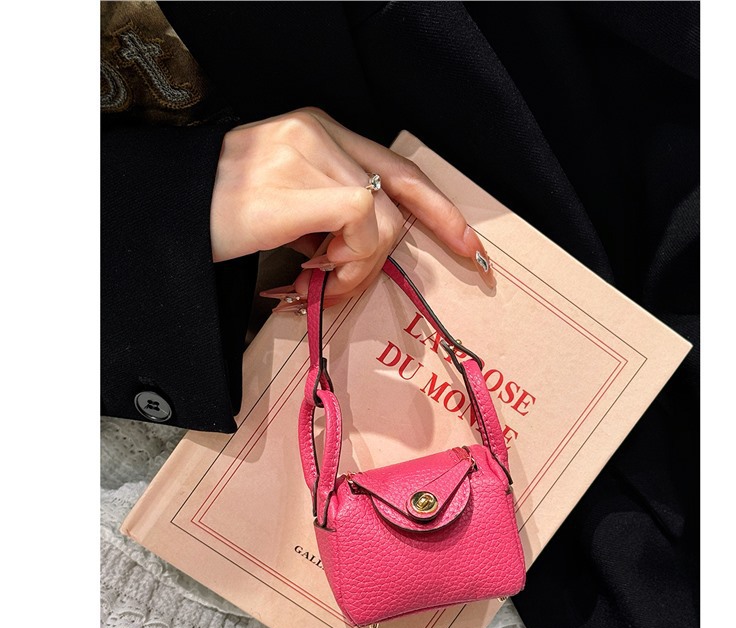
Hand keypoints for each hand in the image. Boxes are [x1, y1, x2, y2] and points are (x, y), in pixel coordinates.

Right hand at [209, 108, 494, 309]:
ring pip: (383, 220)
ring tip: (316, 283)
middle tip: (389, 277)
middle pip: (400, 198)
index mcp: (318, 131)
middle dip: (408, 247)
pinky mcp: (302, 185)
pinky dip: (348, 261)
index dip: (438, 209)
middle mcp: (320, 132)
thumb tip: (366, 251)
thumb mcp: (286, 207)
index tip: (466, 245)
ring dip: (359, 268)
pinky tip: (313, 273)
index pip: (397, 167)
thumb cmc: (219, 216)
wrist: (165, 215)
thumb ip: (330, 216)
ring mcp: (311, 154)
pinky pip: (362, 227)